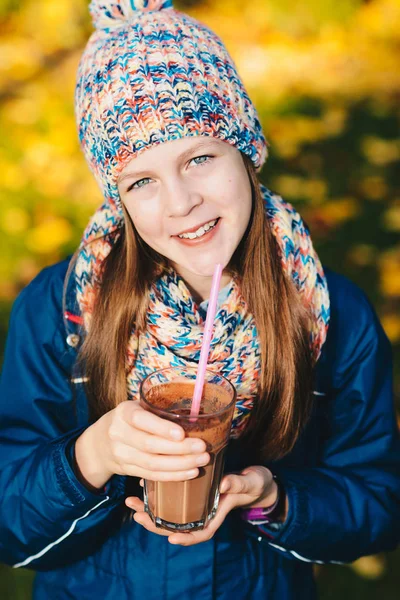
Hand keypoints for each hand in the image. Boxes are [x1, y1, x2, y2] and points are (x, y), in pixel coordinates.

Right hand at [74, 400, 208, 488]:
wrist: (99, 442)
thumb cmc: (129, 419)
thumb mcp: (137, 407)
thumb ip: (158, 408)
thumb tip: (196, 407)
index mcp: (123, 412)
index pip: (141, 420)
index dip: (161, 428)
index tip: (182, 434)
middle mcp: (119, 434)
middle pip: (150, 445)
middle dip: (179, 448)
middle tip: (202, 447)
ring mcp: (121, 455)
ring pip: (152, 463)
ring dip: (180, 464)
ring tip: (202, 460)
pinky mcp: (127, 470)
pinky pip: (151, 475)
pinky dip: (172, 476)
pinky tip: (190, 472)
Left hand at [126, 466, 281, 545]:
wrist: (253, 479)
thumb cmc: (253, 483)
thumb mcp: (248, 482)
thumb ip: (236, 484)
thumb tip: (223, 485)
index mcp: (216, 515)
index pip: (201, 533)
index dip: (186, 537)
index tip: (171, 538)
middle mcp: (203, 513)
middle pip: (177, 525)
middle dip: (155, 523)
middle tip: (137, 515)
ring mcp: (195, 505)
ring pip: (170, 514)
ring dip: (150, 510)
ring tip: (132, 503)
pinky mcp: (191, 494)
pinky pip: (172, 500)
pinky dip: (157, 496)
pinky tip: (144, 487)